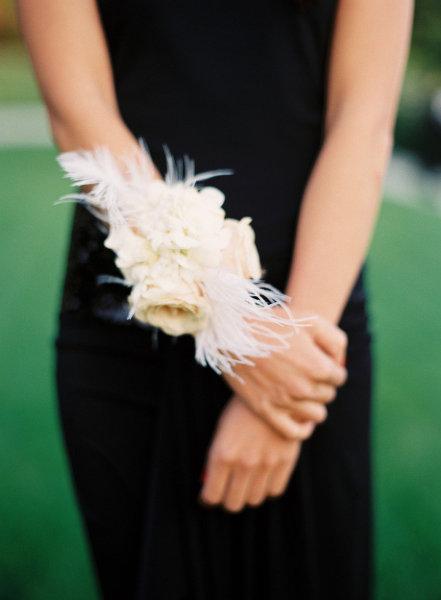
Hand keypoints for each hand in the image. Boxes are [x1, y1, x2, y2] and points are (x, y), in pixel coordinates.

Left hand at [199, 395, 303, 512]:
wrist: (272, 389)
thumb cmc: (242, 409)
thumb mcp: (223, 430)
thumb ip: (219, 457)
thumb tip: (211, 483)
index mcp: (222, 454)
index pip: (212, 496)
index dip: (209, 498)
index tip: (209, 496)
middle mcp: (243, 463)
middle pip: (234, 503)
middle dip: (228, 498)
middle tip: (229, 490)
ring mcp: (266, 464)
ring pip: (254, 499)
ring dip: (249, 493)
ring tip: (247, 481)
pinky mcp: (285, 461)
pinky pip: (275, 491)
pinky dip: (268, 488)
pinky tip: (264, 476)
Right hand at [223, 306, 347, 439]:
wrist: (233, 333)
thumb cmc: (272, 324)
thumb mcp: (311, 320)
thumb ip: (336, 341)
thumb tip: (340, 362)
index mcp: (318, 367)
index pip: (340, 377)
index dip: (330, 367)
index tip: (317, 360)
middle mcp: (304, 388)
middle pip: (328, 395)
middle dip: (322, 384)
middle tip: (305, 371)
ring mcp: (285, 402)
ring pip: (317, 414)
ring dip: (313, 403)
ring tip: (300, 390)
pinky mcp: (267, 411)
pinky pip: (295, 432)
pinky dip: (303, 427)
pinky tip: (299, 416)